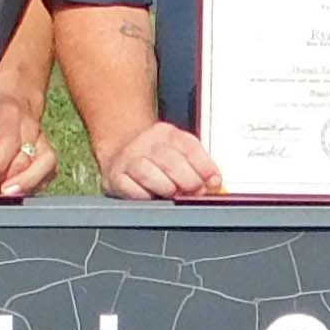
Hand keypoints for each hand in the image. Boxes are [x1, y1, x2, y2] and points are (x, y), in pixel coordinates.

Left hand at [0, 100, 59, 199]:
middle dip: (11, 180)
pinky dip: (36, 183)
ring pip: (46, 164)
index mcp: (10, 112)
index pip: (7, 141)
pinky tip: (20, 190)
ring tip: (9, 194)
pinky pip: (50, 170)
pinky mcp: (48, 149)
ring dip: (27, 183)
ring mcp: (41, 139)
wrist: (17, 92)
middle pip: (26, 158)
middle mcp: (29, 126)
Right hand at [94, 120, 220, 201]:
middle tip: (195, 192)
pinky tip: (152, 196)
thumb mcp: (177, 152)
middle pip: (171, 161)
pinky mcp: (115, 176)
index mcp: (167, 133)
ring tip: (173, 193)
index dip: (205, 166)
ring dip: (166, 188)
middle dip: (188, 181)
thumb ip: (196, 165)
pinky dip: (145, 196)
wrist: (120, 151)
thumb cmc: (156, 158)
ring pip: (150, 175)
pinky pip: (132, 189)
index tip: (214, 181)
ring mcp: (128, 158)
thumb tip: (213, 183)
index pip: (189, 147)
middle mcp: (146, 142)